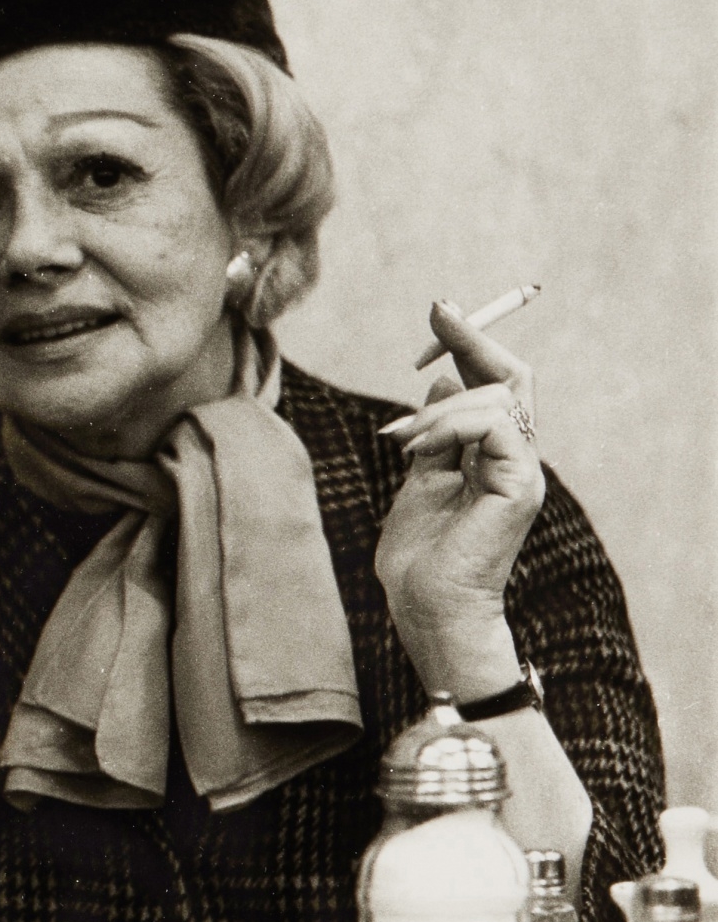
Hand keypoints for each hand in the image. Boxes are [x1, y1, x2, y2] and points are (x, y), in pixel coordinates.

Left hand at [374, 300, 544, 692]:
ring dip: (438, 409)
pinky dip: (450, 425)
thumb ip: (434, 437)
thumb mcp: (418, 481)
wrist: (427, 609)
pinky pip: (494, 425)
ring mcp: (521, 471)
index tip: (441, 312)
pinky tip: (418, 449)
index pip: (495, 385)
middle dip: (472, 339)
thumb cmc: (418, 559)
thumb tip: (443, 385)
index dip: (470, 345)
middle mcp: (515, 459)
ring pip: (498, 397)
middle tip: (437, 312)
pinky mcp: (518, 485)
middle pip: (512, 378)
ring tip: (400, 441)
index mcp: (493, 457)